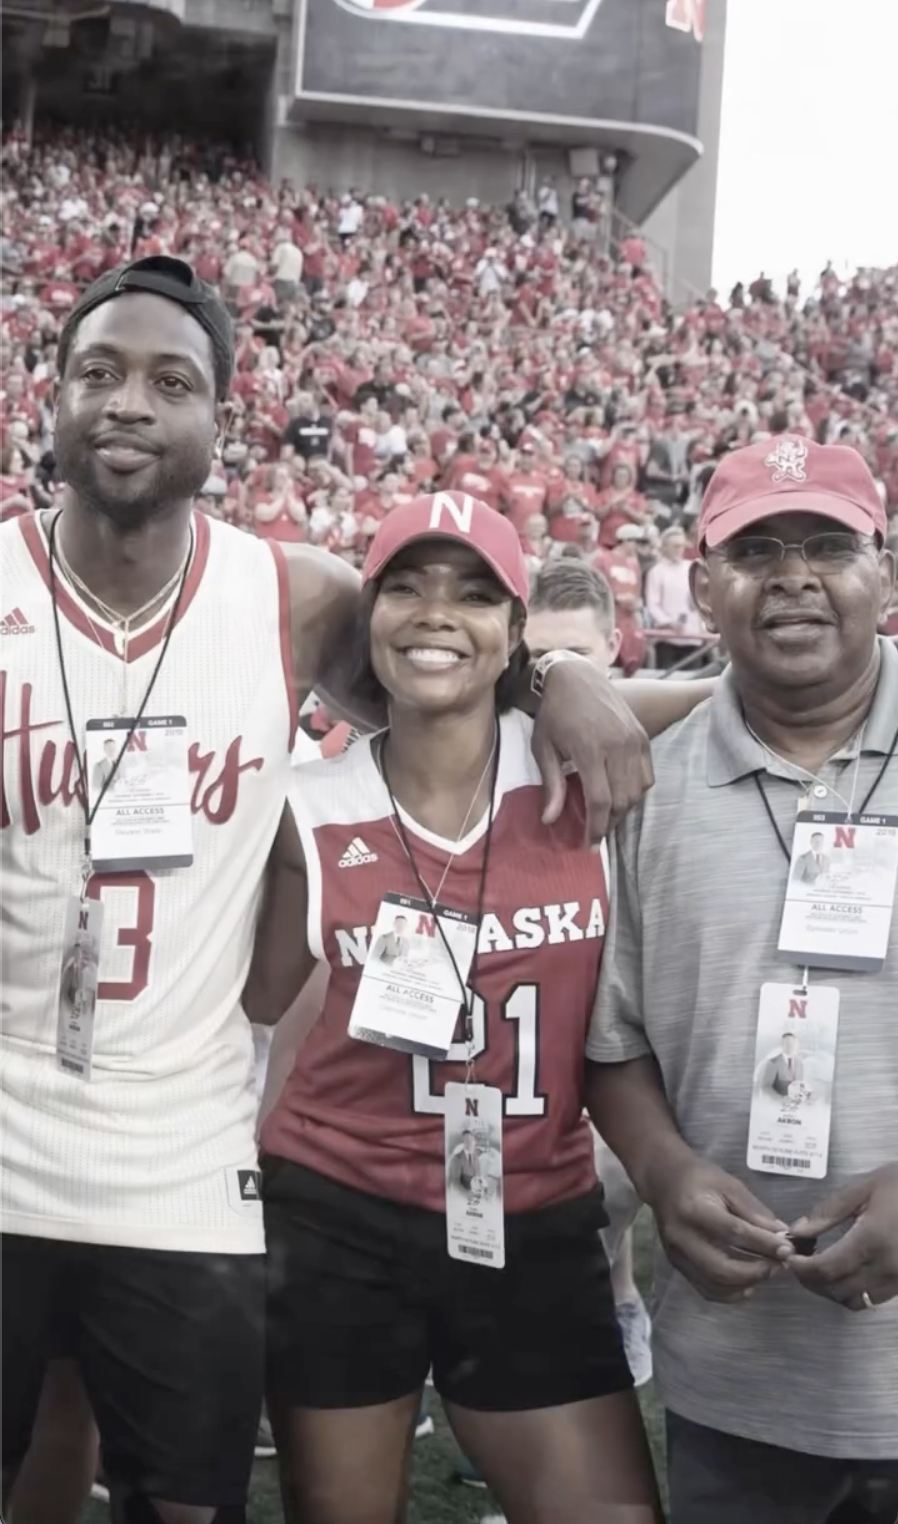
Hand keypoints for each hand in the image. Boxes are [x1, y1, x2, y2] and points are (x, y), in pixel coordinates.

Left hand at [531, 658, 653, 844]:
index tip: (589, 845)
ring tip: (606, 816)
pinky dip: (636, 792)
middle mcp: (616, 746)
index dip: (596, 828)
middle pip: (622, 801)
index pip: (600, 801)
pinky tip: (620, 795)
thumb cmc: (554, 713)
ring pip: (637, 792)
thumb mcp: (543, 748)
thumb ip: (551, 785)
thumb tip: (550, 821)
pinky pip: (647, 776)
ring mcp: (633, 740)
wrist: (576, 676)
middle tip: (596, 833)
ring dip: (623, 810)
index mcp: (589, 749)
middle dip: (609, 823)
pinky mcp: (642, 737)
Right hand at [653, 1157, 792, 1302]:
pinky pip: (706, 1290)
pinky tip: (748, 1284)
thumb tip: (780, 1236)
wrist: (664, 1181)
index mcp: (694, 1210)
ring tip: (766, 1272)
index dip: (763, 1244)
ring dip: (746, 1284)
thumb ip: (754, 1212)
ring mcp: (677, 1255)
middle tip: (778, 1265)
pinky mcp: (678, 1266)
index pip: (733, 1233)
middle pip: (722, 1268)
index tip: (787, 1249)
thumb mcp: (729, 1185)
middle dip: (756, 1271)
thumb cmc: (700, 1178)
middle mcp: (682, 1237)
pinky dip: (731, 1293)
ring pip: (715, 1285)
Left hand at [786, 1164, 897, 1309]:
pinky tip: (845, 1271)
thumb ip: (827, 1212)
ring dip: (832, 1291)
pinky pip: (873, 1298)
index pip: (826, 1269)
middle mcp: (888, 1267)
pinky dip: (852, 1291)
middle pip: (837, 1291)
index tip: (789, 1257)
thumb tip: (797, 1231)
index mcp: (873, 1240)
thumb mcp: (862, 1188)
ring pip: (856, 1301)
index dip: (801, 1268)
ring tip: (820, 1268)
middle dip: (811, 1280)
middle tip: (799, 1262)